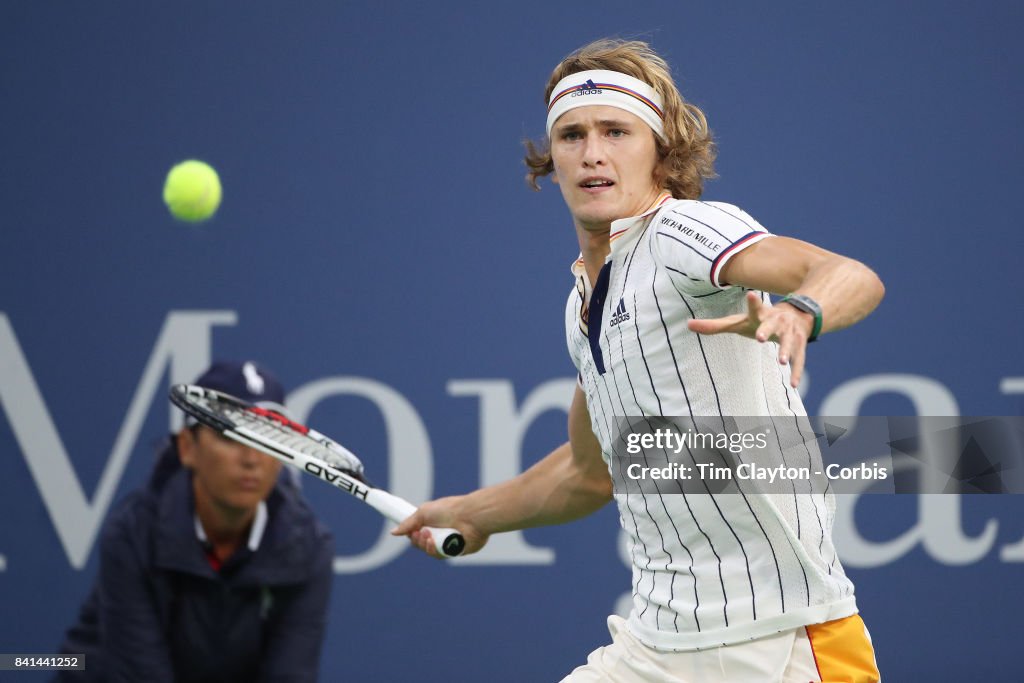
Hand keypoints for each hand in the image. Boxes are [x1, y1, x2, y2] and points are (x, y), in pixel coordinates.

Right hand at [391, 496, 489, 558]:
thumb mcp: (423, 512)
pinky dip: (434, 551)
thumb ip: (408, 523)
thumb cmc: (448, 509)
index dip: (412, 534)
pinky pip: (440, 556)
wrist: (470, 516)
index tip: (410, 531)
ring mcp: (447, 542)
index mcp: (433, 521)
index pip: (416, 532)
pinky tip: (434, 543)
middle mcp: (439, 532)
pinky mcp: (455, 551)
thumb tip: (393, 533)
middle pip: (420, 544)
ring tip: (429, 536)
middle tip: (420, 533)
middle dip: (418, 540)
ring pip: (428, 551)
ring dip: (425, 545)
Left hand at [687, 291, 813, 387]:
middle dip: (766, 330)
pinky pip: (800, 359)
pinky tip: (793, 384)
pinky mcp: (800, 344)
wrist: (798, 314)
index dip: (753, 302)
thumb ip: (714, 326)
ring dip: (785, 351)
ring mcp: (790, 333)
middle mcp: (776, 321)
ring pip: (788, 342)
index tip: (751, 294)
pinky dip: (797, 371)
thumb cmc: (760, 320)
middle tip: (760, 338)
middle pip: (771, 325)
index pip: (754, 308)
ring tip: (781, 361)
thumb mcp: (738, 321)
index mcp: (760, 315)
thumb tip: (687, 325)